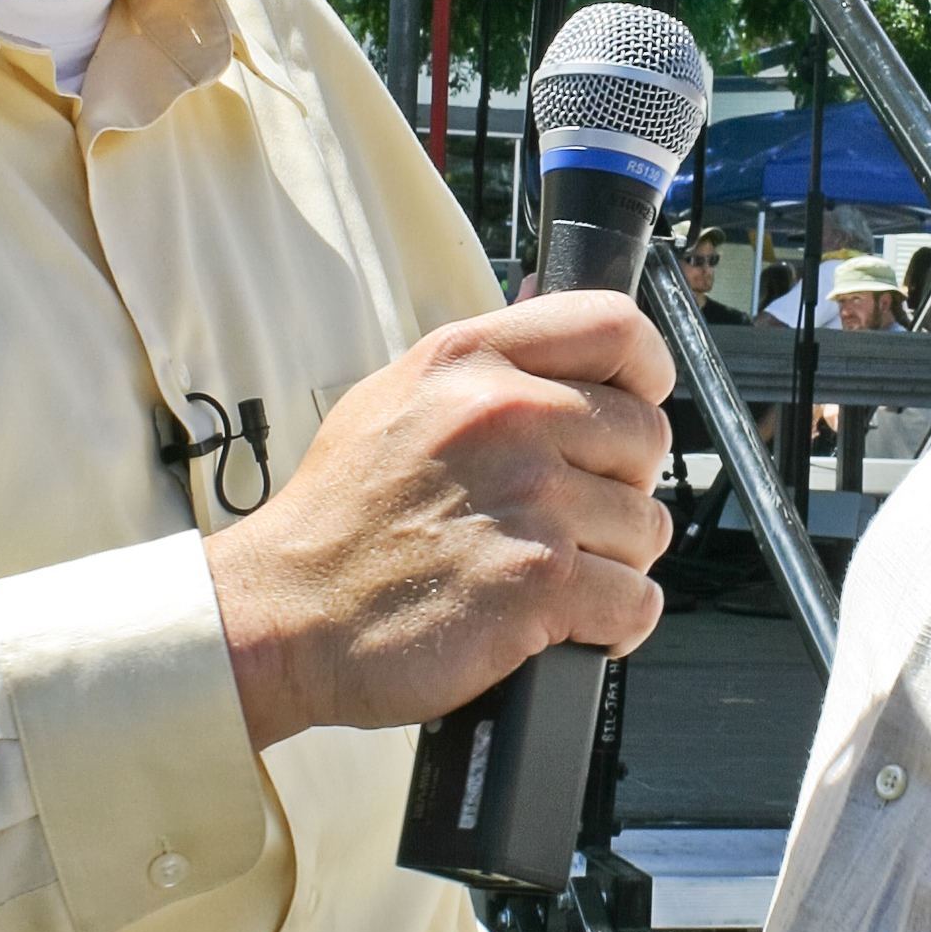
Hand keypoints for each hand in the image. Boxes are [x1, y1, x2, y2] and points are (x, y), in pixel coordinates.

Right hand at [204, 295, 673, 747]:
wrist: (283, 614)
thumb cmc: (341, 516)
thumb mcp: (396, 395)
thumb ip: (483, 361)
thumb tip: (546, 309)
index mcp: (471, 360)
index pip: (617, 328)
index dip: (646, 372)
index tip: (636, 405)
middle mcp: (506, 416)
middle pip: (646, 436)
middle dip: (620, 485)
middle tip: (563, 516)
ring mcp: (528, 499)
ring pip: (646, 526)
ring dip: (610, 560)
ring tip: (539, 570)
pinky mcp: (539, 584)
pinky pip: (636, 601)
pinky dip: (611, 622)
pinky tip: (562, 621)